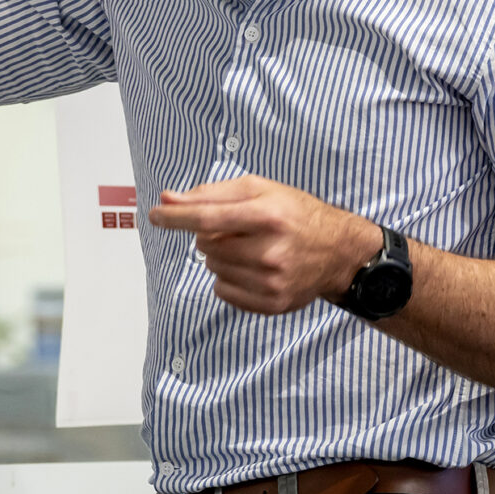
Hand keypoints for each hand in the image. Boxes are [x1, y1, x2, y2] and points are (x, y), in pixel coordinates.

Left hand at [145, 175, 384, 314]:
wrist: (339, 251)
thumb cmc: (294, 214)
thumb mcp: (260, 190)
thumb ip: (211, 193)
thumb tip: (168, 199)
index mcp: (268, 216)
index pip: (207, 218)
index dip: (176, 217)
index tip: (155, 214)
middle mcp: (271, 251)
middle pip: (206, 245)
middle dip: (210, 235)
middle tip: (237, 230)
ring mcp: (272, 281)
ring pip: (212, 268)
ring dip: (220, 257)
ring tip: (249, 248)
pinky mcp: (272, 303)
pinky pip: (223, 291)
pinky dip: (228, 279)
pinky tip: (252, 268)